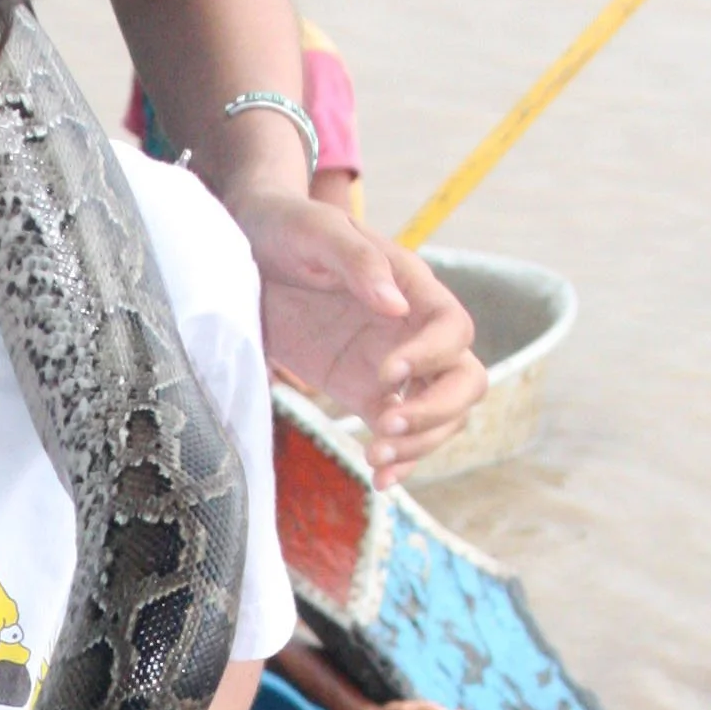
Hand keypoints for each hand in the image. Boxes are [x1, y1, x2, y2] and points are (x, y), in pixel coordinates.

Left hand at [231, 189, 483, 481]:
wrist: (246, 248)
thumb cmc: (287, 227)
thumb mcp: (317, 232)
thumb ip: (358, 263)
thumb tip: (397, 307)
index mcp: (413, 286)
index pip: (452, 328)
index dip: (431, 356)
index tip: (387, 373)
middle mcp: (413, 330)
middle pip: (465, 379)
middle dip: (438, 410)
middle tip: (389, 426)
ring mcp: (393, 365)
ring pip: (441, 415)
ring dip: (420, 444)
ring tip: (377, 460)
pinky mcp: (365, 392)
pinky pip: (399, 433)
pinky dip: (399, 461)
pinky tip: (381, 481)